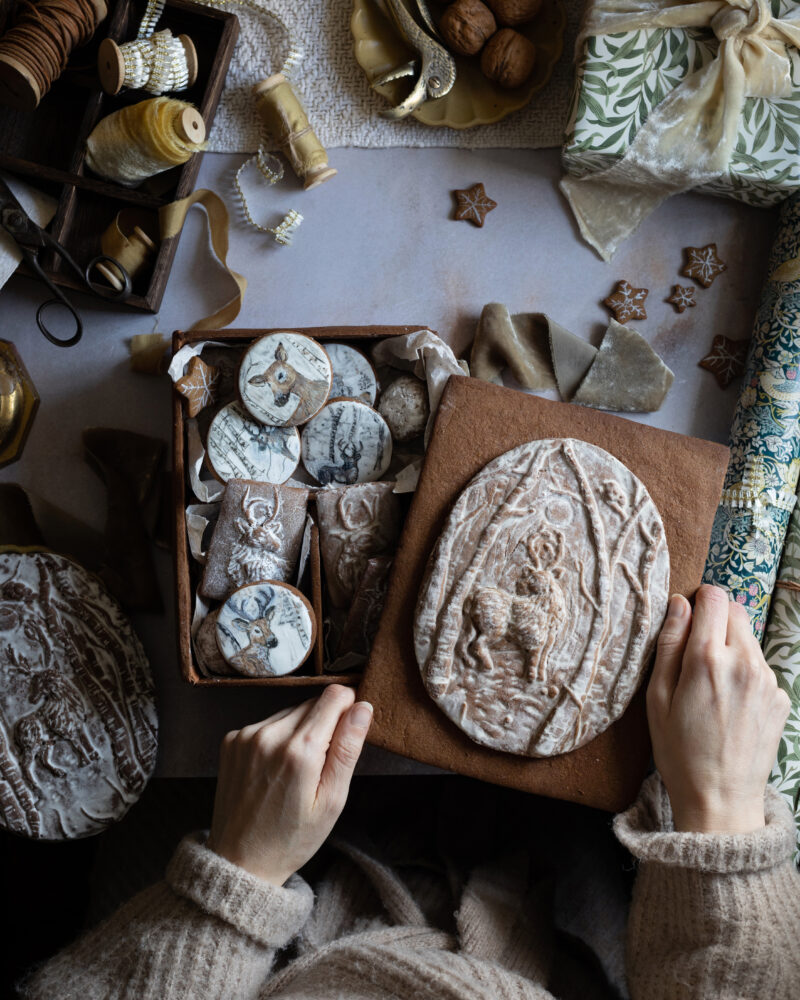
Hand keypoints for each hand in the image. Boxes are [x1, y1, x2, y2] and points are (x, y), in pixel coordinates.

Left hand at [207, 685, 372, 884]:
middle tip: (320, 765)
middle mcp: (269, 735)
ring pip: (290, 712)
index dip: (349, 708)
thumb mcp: (332, 800)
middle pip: (313, 703)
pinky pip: (267, 723)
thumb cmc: (292, 837)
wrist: (241, 860)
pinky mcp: (231, 740)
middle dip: (325, 724)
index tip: (349, 730)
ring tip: (296, 771)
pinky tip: (275, 769)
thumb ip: (348, 749)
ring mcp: (246, 735)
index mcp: (300, 750)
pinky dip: (277, 738)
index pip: (335, 696)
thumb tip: (363, 707)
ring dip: (300, 731)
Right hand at [646, 584, 789, 833]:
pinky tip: (729, 703)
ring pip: (750, 639)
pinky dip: (744, 673)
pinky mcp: (780, 697)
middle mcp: (745, 663)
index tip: (687, 620)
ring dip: (731, 648)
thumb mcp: (657, 696)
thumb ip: (669, 644)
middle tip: (696, 654)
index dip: (698, 602)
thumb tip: (678, 604)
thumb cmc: (679, 750)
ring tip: (712, 685)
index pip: (714, 597)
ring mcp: (767, 681)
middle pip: (736, 612)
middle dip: (716, 622)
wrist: (720, 799)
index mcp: (708, 658)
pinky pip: (760, 667)